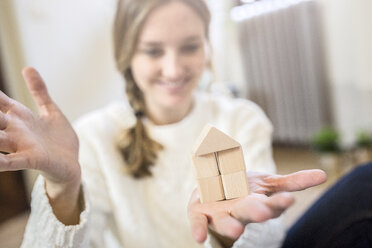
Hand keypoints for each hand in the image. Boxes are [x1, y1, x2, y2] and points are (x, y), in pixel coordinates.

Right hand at [0, 67, 80, 222]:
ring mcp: (21, 146)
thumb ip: (39, 91)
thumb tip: (28, 67)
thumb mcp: (49, 111)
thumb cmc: (57, 138)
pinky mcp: (31, 159)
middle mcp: (15, 131)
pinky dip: (0, 162)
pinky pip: (11, 161)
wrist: (70, 163)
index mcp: (19, 117)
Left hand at [188, 169, 326, 243]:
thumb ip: (292, 182)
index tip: (290, 199)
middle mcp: (240, 211)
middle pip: (249, 212)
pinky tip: (199, 237)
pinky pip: (199, 221)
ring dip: (230, 225)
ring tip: (235, 231)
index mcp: (258, 203)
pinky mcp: (200, 213)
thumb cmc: (245, 190)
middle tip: (265, 212)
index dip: (279, 202)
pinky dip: (199, 228)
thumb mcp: (268, 184)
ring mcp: (220, 214)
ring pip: (226, 220)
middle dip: (257, 212)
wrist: (216, 192)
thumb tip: (324, 175)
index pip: (272, 203)